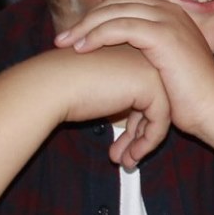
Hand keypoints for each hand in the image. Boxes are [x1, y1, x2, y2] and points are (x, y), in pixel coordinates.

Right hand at [36, 43, 171, 167]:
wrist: (53, 85)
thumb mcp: (99, 92)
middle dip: (139, 135)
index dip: (134, 123)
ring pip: (160, 113)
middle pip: (152, 103)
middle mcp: (144, 56)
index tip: (120, 146)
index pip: (142, 94)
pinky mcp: (151, 84)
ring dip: (143, 142)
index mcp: (131, 52)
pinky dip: (148, 142)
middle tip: (125, 158)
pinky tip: (130, 157)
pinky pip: (160, 120)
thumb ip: (119, 101)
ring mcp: (150, 68)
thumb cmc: (65, 88)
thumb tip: (135, 130)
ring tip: (126, 162)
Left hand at [53, 0, 213, 133]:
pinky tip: (82, 48)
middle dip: (86, 18)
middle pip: (116, 1)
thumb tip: (115, 59)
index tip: (76, 34)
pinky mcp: (164, 35)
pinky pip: (121, 26)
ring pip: (115, 11)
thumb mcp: (163, 68)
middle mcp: (170, 11)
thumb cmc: (190, 97)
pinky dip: (97, 34)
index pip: (124, 0)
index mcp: (171, 14)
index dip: (98, 14)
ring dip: (86, 26)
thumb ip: (144, 55)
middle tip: (62, 38)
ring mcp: (168, 20)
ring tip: (66, 44)